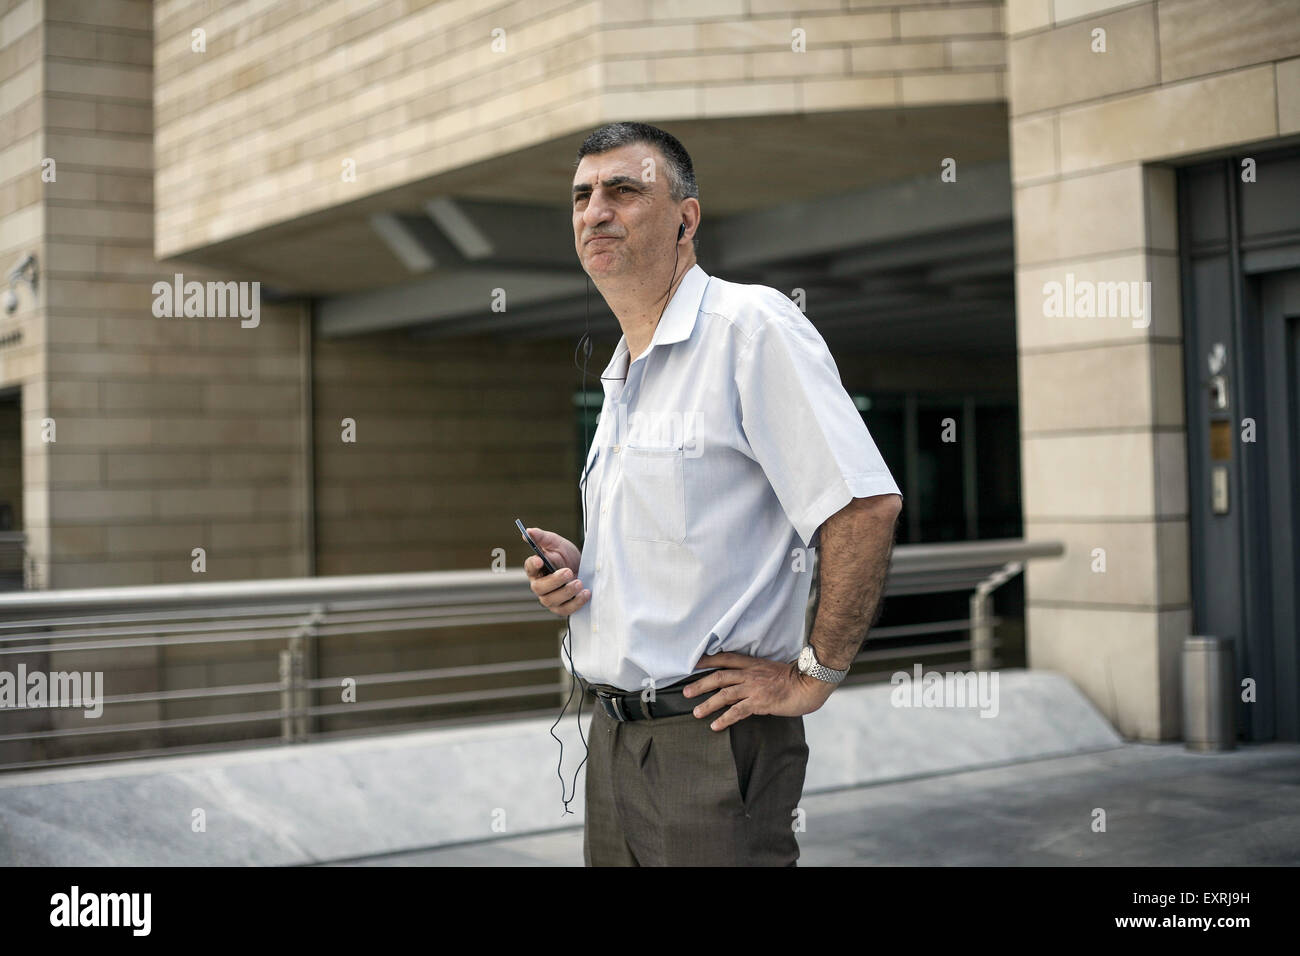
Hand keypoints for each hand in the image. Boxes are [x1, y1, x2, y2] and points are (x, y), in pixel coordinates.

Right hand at [523, 527, 588, 617]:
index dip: (533, 565)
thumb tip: (529, 532)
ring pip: (551, 601)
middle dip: (554, 580)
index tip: (540, 559)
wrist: (584, 568)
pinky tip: (585, 593)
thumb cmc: (567, 556)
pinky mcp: (562, 608)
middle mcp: (540, 585)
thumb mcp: (557, 543)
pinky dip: (576, 603)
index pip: (529, 568)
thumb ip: (542, 537)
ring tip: (579, 582)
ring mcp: (550, 598)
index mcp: (536, 569)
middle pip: (539, 588)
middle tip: (568, 571)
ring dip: (566, 592)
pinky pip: (565, 610)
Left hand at [683, 651, 836, 730]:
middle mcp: (750, 674)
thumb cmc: (793, 679)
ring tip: (696, 712)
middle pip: (719, 676)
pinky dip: (725, 718)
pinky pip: (738, 711)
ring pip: (724, 694)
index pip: (725, 658)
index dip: (708, 660)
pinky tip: (715, 726)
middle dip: (700, 684)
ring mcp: (754, 687)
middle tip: (685, 693)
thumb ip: (756, 672)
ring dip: (708, 704)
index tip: (693, 664)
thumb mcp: (770, 669)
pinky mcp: (760, 702)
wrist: (808, 684)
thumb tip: (743, 679)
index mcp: (752, 663)